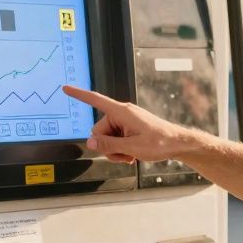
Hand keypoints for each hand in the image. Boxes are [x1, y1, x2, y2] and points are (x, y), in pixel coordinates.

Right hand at [62, 85, 193, 163]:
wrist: (177, 144)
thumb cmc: (160, 142)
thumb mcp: (132, 148)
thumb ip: (109, 145)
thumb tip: (91, 142)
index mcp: (121, 112)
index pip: (96, 100)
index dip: (79, 95)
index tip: (66, 88)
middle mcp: (121, 113)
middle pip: (99, 131)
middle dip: (107, 146)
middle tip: (124, 154)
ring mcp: (125, 120)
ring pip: (107, 138)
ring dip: (115, 150)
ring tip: (131, 155)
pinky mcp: (129, 127)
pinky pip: (115, 139)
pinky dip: (121, 148)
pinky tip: (131, 154)